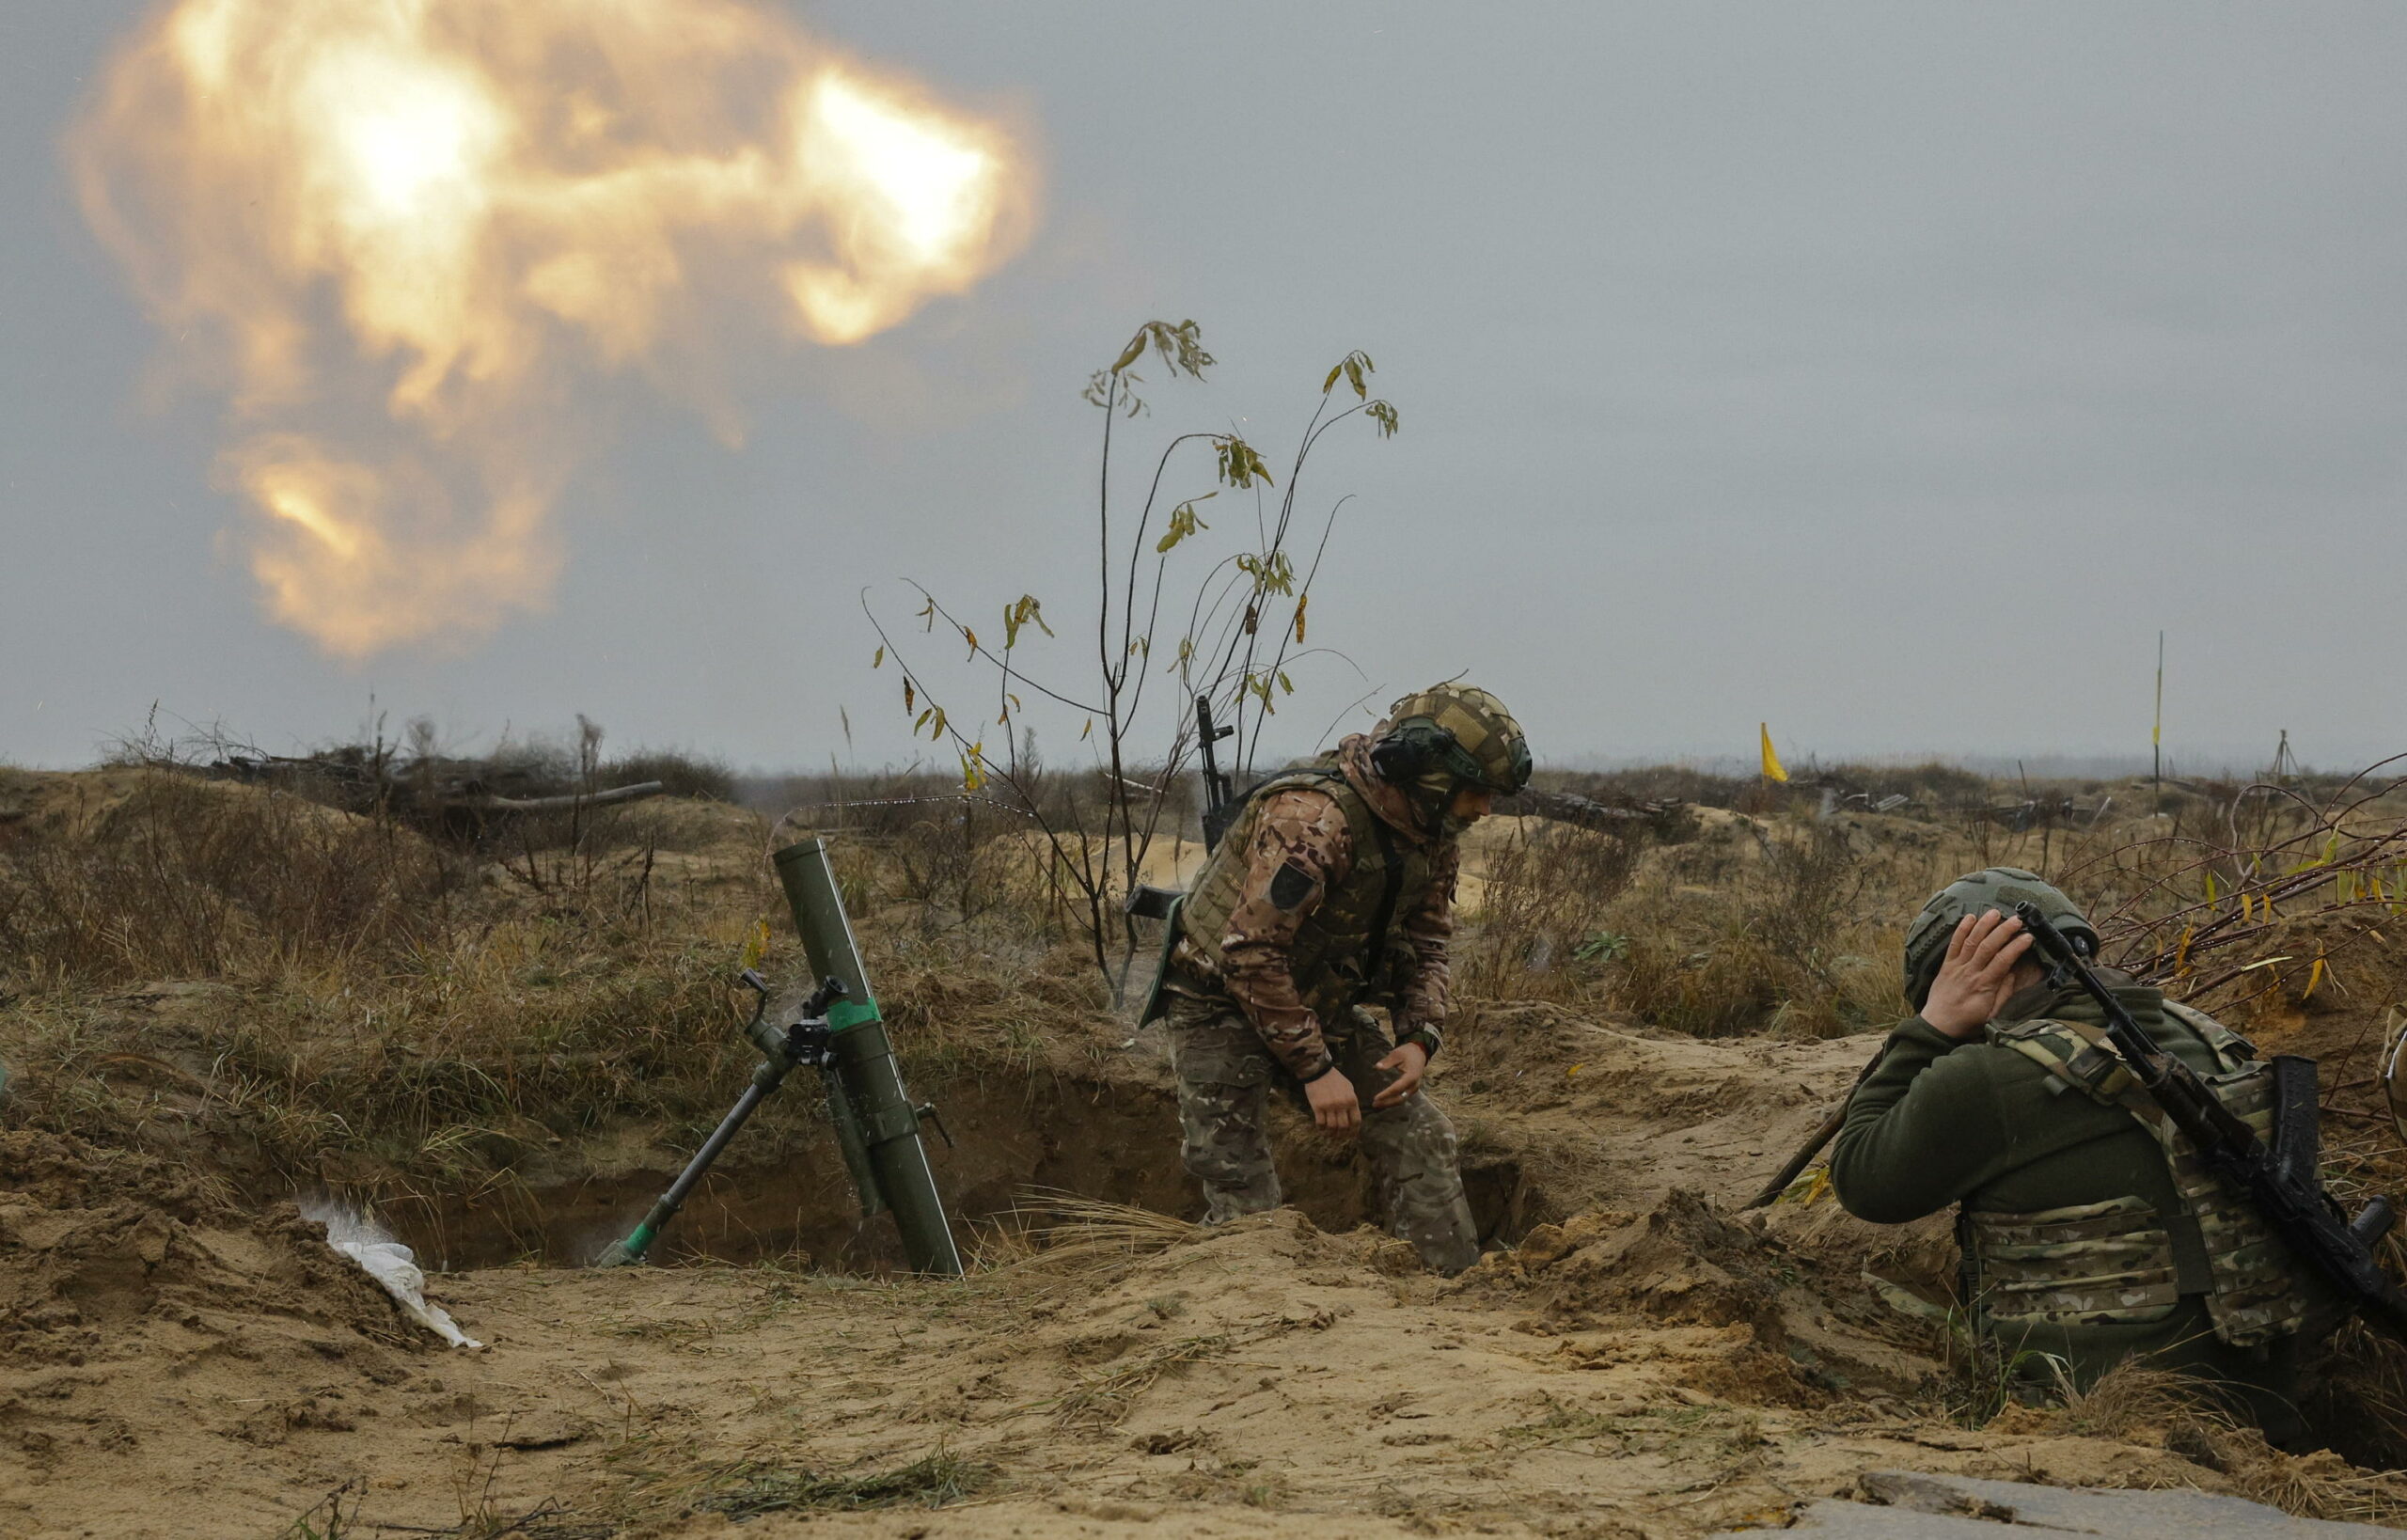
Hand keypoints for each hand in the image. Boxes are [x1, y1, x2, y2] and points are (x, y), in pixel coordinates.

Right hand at [1304, 1066, 1360, 1132]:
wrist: (1319, 1071)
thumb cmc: (1335, 1079)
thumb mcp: (1349, 1088)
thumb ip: (1352, 1101)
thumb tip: (1353, 1116)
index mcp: (1352, 1100)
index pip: (1356, 1121)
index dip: (1354, 1131)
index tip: (1351, 1136)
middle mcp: (1342, 1104)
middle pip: (1344, 1126)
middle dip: (1342, 1135)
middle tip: (1339, 1138)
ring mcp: (1329, 1106)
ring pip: (1332, 1127)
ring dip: (1331, 1134)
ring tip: (1330, 1135)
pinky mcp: (1318, 1106)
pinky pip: (1320, 1123)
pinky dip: (1321, 1129)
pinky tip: (1321, 1129)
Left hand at [1371, 1042, 1428, 1108]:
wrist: (1419, 1052)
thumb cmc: (1407, 1052)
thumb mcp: (1397, 1054)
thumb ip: (1387, 1061)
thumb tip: (1377, 1067)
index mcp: (1411, 1076)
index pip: (1397, 1088)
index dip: (1386, 1094)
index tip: (1376, 1097)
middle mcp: (1414, 1085)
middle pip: (1400, 1098)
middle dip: (1387, 1102)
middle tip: (1374, 1103)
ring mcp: (1414, 1088)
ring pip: (1402, 1100)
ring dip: (1390, 1103)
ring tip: (1377, 1104)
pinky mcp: (1412, 1089)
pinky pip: (1403, 1097)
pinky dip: (1393, 1100)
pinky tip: (1384, 1101)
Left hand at [1921, 910, 2034, 1038]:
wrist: (1938, 1025)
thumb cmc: (1968, 1022)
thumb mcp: (1992, 1015)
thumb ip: (2003, 994)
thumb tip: (2013, 973)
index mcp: (1984, 985)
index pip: (2003, 961)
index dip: (2016, 947)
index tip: (2028, 937)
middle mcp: (1970, 973)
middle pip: (1988, 947)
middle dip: (2003, 931)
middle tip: (2017, 919)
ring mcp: (1957, 967)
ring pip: (1971, 942)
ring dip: (1983, 925)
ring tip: (1996, 912)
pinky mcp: (1946, 965)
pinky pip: (1953, 944)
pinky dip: (1961, 929)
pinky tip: (1969, 917)